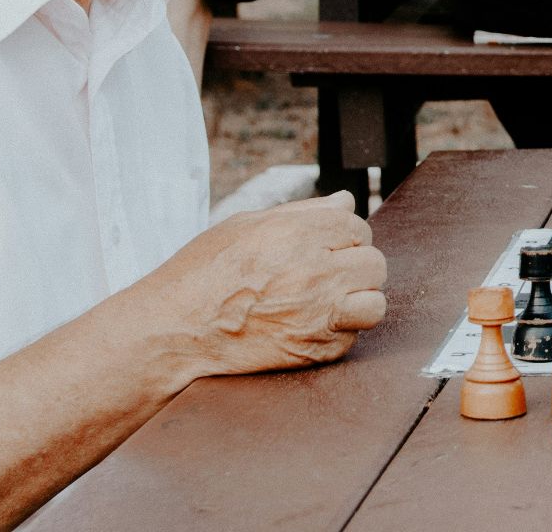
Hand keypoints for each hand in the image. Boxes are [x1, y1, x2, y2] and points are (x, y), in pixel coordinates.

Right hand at [136, 191, 387, 378]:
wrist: (175, 332)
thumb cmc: (202, 274)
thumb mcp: (245, 226)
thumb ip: (303, 213)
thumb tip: (345, 203)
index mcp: (299, 234)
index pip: (357, 226)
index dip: (342, 236)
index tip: (324, 247)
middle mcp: (316, 272)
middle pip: (374, 262)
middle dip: (355, 265)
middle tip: (327, 274)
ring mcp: (319, 314)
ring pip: (376, 302)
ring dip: (359, 300)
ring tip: (331, 301)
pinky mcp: (315, 349)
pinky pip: (353, 337)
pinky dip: (340, 332)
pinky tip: (312, 325)